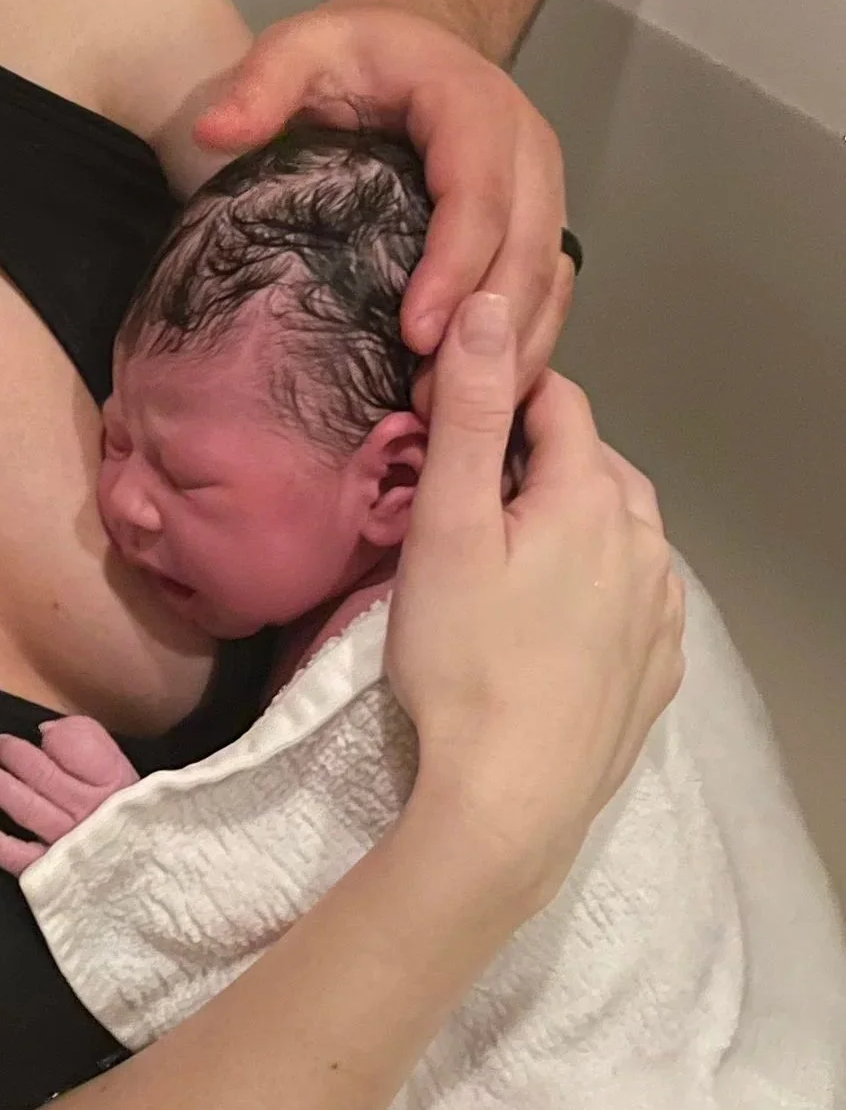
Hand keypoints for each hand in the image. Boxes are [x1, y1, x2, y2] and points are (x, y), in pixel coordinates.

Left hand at [0, 714, 139, 874]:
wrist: (141, 866)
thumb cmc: (125, 814)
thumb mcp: (116, 768)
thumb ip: (85, 742)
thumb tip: (47, 734)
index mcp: (109, 781)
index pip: (78, 749)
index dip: (55, 739)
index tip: (40, 734)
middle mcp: (87, 811)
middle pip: (43, 776)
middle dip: (12, 755)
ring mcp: (68, 844)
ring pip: (26, 809)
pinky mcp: (53, 872)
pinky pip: (21, 858)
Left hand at [194, 3, 571, 386]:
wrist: (412, 43)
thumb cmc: (355, 53)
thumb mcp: (302, 45)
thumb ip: (262, 82)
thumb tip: (213, 133)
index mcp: (476, 105)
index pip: (480, 192)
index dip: (455, 264)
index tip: (416, 332)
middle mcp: (528, 150)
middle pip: (530, 248)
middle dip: (489, 331)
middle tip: (434, 400)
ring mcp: (543, 191)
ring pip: (548, 280)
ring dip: (512, 353)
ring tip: (454, 414)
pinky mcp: (541, 225)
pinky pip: (548, 292)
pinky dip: (524, 347)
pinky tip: (481, 398)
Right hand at [384, 291, 682, 912]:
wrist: (508, 802)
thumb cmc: (464, 658)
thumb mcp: (447, 526)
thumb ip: (472, 412)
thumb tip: (493, 307)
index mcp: (593, 498)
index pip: (558, 400)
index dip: (501, 395)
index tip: (447, 424)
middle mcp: (646, 544)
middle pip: (592, 461)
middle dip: (534, 458)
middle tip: (463, 497)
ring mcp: (661, 611)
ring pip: (617, 526)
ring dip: (568, 518)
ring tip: (502, 556)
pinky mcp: (659, 668)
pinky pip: (632, 591)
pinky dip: (593, 580)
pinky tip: (546, 613)